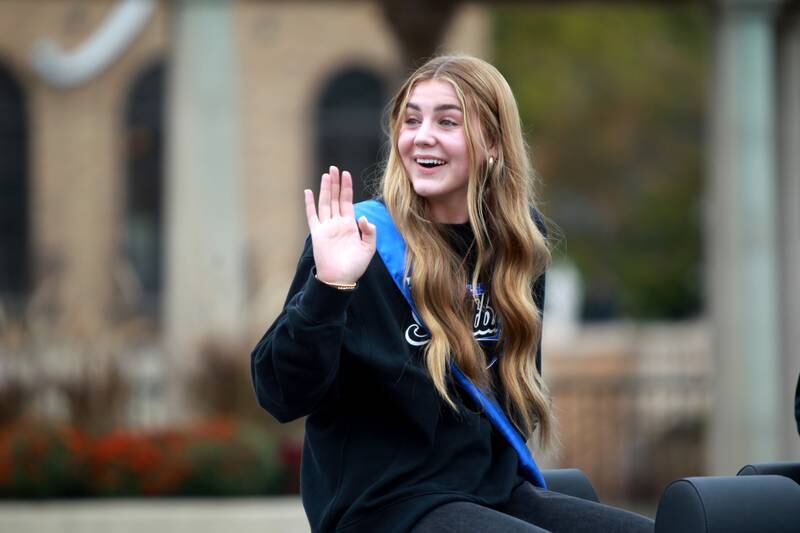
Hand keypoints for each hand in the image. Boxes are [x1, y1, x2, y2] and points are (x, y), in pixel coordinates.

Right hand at [305, 166, 376, 284]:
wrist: (340, 279)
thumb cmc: (355, 266)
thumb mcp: (369, 248)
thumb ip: (369, 231)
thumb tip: (362, 216)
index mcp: (349, 225)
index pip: (347, 201)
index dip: (347, 188)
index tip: (346, 174)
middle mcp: (337, 223)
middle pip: (335, 198)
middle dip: (335, 183)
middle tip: (335, 168)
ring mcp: (326, 227)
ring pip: (325, 203)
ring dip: (325, 189)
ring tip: (326, 175)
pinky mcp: (317, 233)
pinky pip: (312, 215)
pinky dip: (310, 204)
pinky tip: (309, 192)